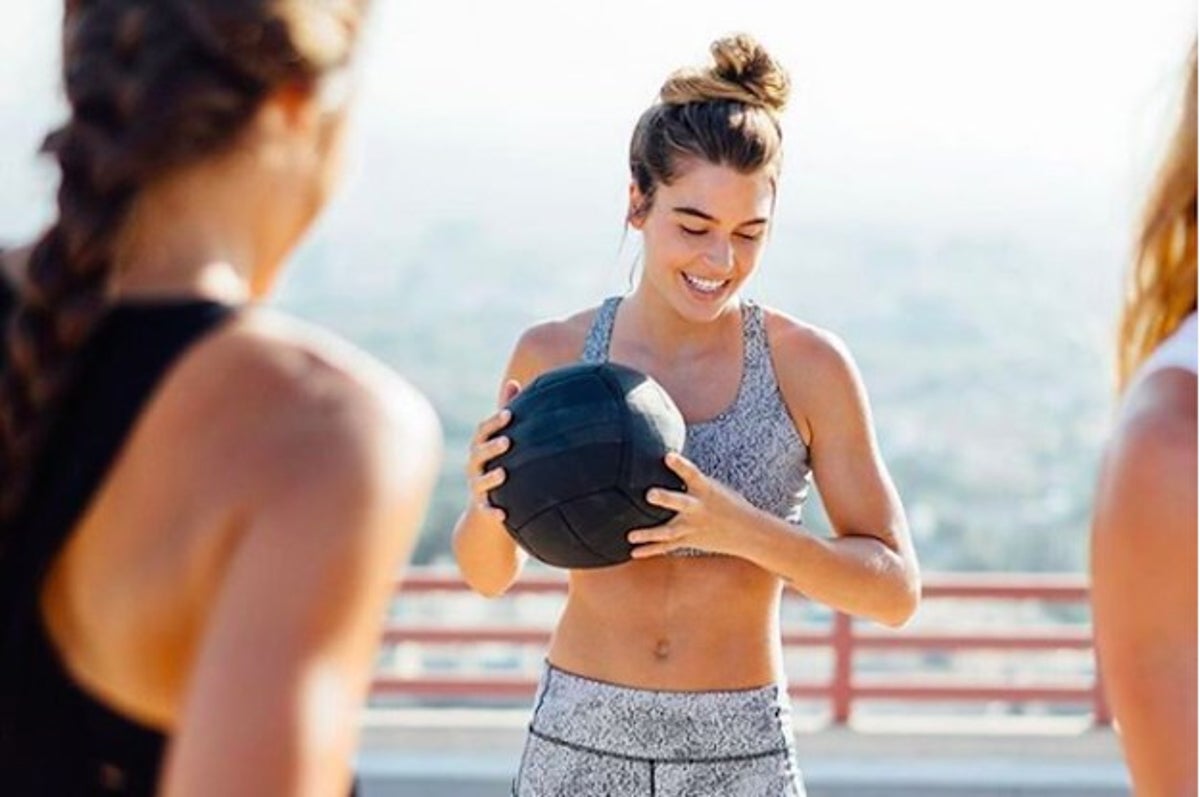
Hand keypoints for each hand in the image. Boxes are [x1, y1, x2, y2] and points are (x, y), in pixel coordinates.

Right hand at [464, 380, 520, 522]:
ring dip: (490, 477)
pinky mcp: (482, 507)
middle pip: (478, 453)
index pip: (483, 431)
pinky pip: (484, 510)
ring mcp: (477, 486)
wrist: (487, 505)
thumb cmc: (498, 462)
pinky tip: (502, 515)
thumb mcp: (501, 438)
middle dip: (492, 447)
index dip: (494, 422)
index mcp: (480, 447)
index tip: (509, 414)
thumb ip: (506, 411)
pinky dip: (491, 512)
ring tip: (503, 473)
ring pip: (480, 481)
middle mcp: (475, 465)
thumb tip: (514, 381)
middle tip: (508, 441)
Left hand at [626, 452, 755, 557]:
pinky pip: (667, 547)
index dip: (680, 464)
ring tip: (631, 535)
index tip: (668, 456)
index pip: (692, 473)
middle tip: (649, 494)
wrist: (748, 532)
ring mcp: (692, 527)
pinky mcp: (689, 540)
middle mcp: (698, 508)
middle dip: (665, 499)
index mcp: (705, 489)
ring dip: (649, 534)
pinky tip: (633, 552)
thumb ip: (691, 477)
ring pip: (669, 531)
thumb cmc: (727, 502)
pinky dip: (650, 550)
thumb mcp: (713, 486)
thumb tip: (666, 458)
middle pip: (680, 503)